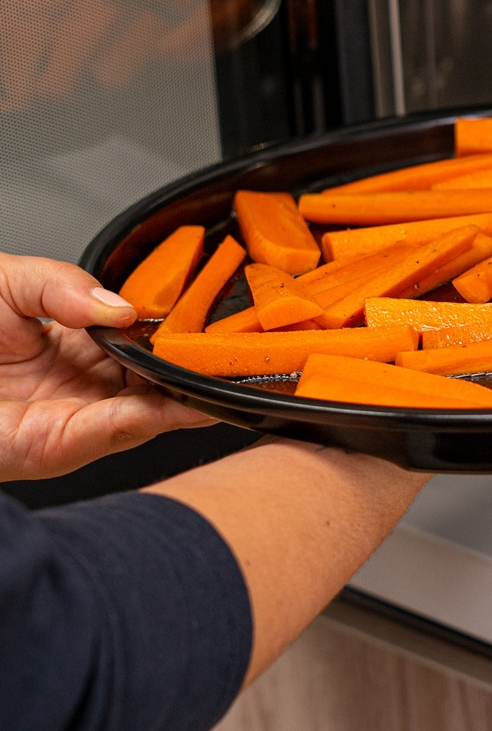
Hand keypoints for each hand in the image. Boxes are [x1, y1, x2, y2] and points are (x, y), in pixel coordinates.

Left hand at [0, 253, 215, 480]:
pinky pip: (115, 433)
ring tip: (220, 376)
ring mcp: (71, 419)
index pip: (143, 342)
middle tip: (230, 350)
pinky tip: (182, 401)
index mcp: (75, 344)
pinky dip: (154, 418)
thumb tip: (125, 309)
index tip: (208, 321)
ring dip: (187, 396)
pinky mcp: (54, 448)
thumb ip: (67, 286)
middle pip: (157, 379)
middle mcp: (80, 386)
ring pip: (149, 409)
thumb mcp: (9, 282)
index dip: (176, 333)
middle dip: (195, 368)